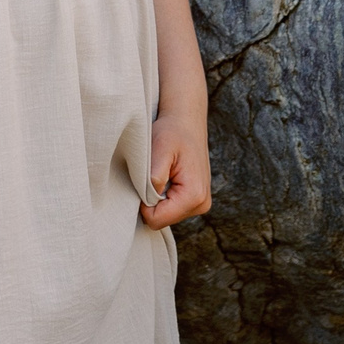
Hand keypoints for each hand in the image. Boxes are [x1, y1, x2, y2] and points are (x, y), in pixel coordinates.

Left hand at [140, 114, 211, 229]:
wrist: (186, 123)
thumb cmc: (172, 133)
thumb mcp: (159, 149)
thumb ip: (154, 177)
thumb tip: (147, 202)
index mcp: (194, 196)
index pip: (157, 220)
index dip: (142, 204)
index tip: (143, 181)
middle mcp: (201, 204)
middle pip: (161, 220)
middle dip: (150, 201)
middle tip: (151, 174)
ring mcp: (200, 204)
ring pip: (165, 215)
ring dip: (156, 198)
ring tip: (160, 173)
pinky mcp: (195, 200)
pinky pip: (170, 208)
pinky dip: (162, 196)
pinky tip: (165, 177)